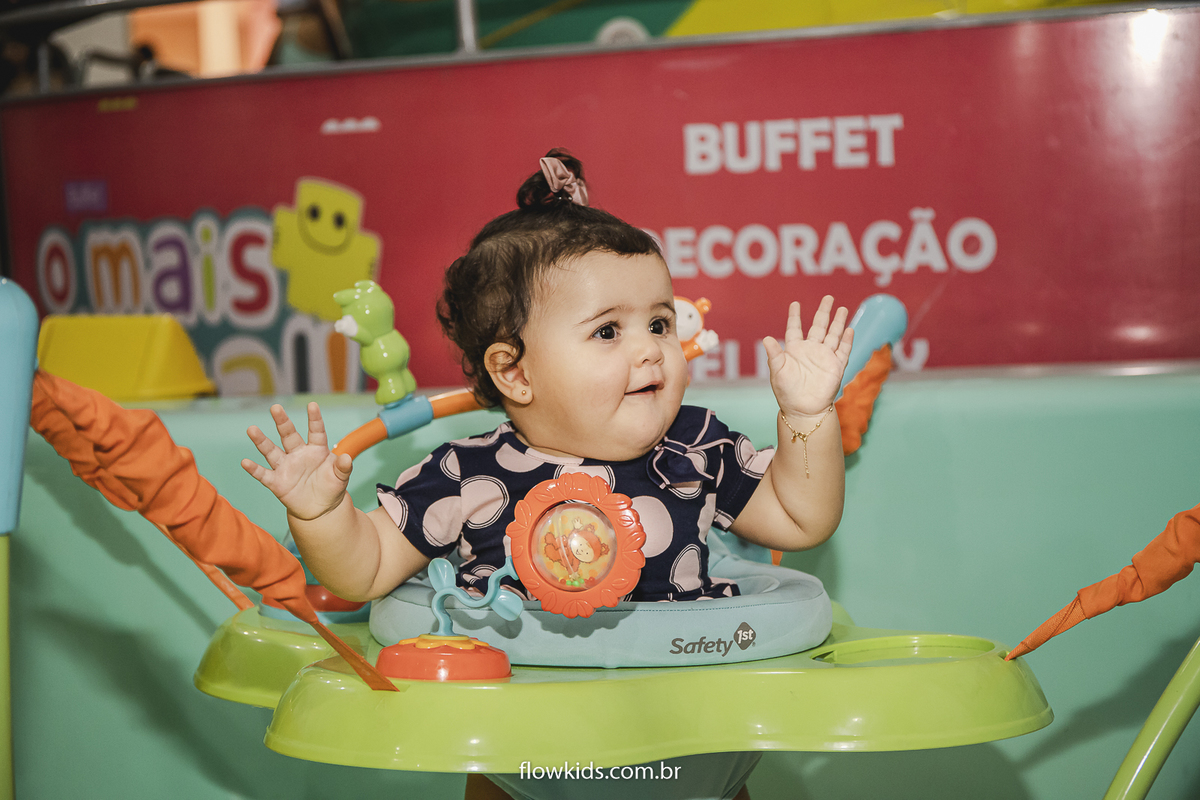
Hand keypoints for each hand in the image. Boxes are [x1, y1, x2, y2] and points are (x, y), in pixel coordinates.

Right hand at [241, 402, 352, 520]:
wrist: (320, 508)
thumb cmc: (331, 487)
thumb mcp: (341, 478)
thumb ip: (343, 467)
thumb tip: (347, 458)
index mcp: (316, 450)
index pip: (316, 432)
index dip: (314, 419)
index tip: (312, 405)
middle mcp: (298, 454)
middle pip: (289, 436)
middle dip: (282, 422)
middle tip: (275, 407)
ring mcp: (286, 467)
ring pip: (271, 451)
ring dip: (262, 441)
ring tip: (252, 429)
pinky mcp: (277, 482)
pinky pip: (264, 474)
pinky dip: (254, 469)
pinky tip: (245, 462)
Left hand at [763, 296, 853, 416]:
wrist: (803, 409)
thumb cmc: (787, 392)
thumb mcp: (778, 371)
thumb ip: (774, 354)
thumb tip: (766, 338)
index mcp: (795, 350)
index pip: (795, 328)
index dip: (795, 316)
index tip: (795, 304)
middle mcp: (811, 351)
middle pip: (819, 326)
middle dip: (823, 312)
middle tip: (828, 297)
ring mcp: (824, 357)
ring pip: (833, 335)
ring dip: (838, 322)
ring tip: (842, 308)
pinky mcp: (836, 366)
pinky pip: (843, 350)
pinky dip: (847, 340)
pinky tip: (849, 329)